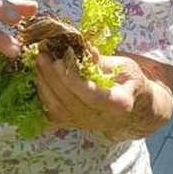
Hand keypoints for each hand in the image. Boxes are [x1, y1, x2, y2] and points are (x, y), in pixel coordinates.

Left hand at [34, 48, 169, 140]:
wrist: (133, 107)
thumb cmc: (130, 82)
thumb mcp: (125, 67)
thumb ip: (103, 61)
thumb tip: (85, 49)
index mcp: (119, 104)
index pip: (93, 96)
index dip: (74, 81)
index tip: (60, 62)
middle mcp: (100, 119)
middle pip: (71, 102)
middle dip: (53, 78)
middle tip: (43, 56)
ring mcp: (85, 124)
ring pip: (58, 109)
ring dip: (44, 85)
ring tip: (39, 63)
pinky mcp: (73, 124)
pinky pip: (52, 114)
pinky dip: (42, 96)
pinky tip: (39, 78)